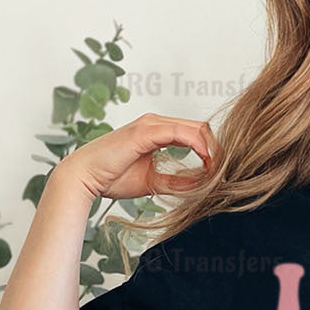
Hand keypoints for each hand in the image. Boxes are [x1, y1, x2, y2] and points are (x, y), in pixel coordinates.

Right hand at [55, 112, 217, 200]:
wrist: (85, 177)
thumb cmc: (112, 177)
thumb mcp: (153, 182)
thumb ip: (176, 182)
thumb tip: (201, 187)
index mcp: (157, 131)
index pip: (194, 133)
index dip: (211, 150)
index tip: (220, 171)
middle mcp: (155, 123)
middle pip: (200, 127)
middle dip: (216, 149)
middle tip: (225, 171)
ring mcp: (150, 125)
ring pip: (194, 128)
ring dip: (211, 148)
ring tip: (218, 170)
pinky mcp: (145, 132)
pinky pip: (181, 133)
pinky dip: (198, 146)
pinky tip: (207, 162)